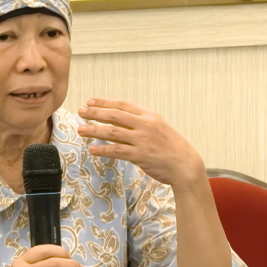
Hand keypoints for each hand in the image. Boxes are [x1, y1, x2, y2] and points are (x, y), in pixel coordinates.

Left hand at [77, 98, 204, 189]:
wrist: (185, 164)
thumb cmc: (171, 147)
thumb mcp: (158, 128)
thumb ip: (140, 124)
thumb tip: (118, 123)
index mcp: (149, 116)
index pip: (122, 105)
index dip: (104, 102)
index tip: (90, 101)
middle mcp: (145, 125)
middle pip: (115, 116)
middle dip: (95, 113)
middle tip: (81, 112)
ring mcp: (142, 140)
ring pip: (113, 132)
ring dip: (94, 130)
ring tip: (81, 129)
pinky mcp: (140, 155)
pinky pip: (117, 151)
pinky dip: (103, 149)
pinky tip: (92, 149)